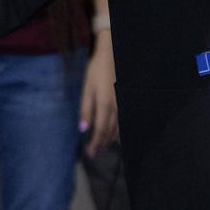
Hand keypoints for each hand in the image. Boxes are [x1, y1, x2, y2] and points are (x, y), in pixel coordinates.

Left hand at [79, 33, 119, 155]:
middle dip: (101, 145)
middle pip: (110, 133)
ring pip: (118, 129)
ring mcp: (124, 105)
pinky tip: (112, 135)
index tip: (89, 153)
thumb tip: (83, 128)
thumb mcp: (87, 88)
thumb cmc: (96, 70)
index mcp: (105, 104)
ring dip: (109, 140)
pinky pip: (123, 122)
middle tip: (93, 154)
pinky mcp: (126, 102)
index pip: (100, 131)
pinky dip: (117, 131)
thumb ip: (85, 109)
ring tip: (101, 147)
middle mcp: (117, 107)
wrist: (112, 55)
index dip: (95, 144)